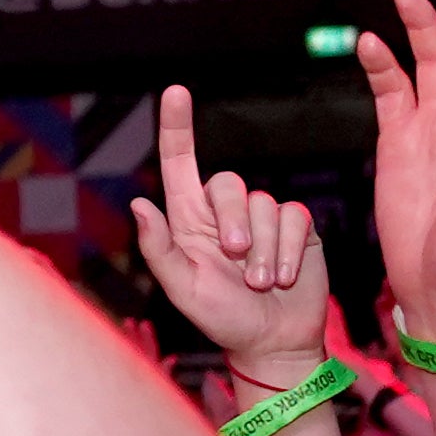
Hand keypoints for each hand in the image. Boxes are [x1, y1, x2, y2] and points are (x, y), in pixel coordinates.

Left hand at [134, 85, 331, 370]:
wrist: (274, 344)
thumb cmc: (222, 319)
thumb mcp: (183, 289)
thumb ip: (159, 248)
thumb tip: (138, 204)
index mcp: (189, 221)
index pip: (180, 165)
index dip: (177, 127)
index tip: (176, 91)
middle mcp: (225, 214)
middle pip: (228, 184)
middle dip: (233, 223)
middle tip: (236, 261)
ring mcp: (262, 219)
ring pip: (263, 204)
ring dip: (263, 251)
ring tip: (261, 284)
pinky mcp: (297, 228)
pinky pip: (294, 219)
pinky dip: (288, 252)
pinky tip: (284, 278)